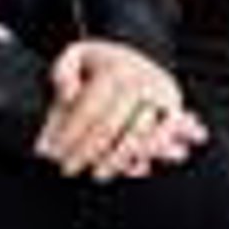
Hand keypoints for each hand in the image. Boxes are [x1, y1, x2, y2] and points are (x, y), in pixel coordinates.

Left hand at [35, 40, 206, 180]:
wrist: (144, 55)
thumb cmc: (104, 63)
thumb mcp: (76, 55)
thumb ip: (63, 71)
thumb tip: (68, 95)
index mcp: (115, 70)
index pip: (90, 109)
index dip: (70, 134)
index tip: (53, 151)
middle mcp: (141, 82)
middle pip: (109, 127)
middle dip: (86, 152)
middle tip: (69, 168)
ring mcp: (161, 97)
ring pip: (137, 138)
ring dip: (115, 161)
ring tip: (98, 173)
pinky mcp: (175, 111)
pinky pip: (163, 139)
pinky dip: (148, 155)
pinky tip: (134, 167)